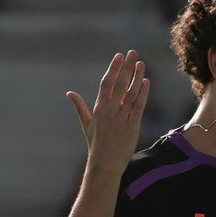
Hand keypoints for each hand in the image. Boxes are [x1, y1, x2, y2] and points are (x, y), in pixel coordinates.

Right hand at [66, 50, 149, 172]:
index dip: (113, 68)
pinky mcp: (133, 125)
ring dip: (137, 77)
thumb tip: (69, 93)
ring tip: (141, 64)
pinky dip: (143, 93)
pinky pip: (139, 106)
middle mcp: (110, 111)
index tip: (119, 56)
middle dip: (127, 67)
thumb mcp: (86, 124)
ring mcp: (122, 118)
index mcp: (99, 109)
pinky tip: (146, 82)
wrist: (105, 164)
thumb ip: (79, 106)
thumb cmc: (95, 144)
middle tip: (133, 52)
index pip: (107, 83)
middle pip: (120, 84)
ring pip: (131, 93)